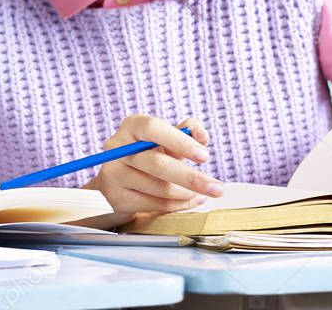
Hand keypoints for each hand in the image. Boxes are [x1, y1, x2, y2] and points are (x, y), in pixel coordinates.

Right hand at [85, 116, 223, 222]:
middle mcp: (117, 147)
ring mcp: (114, 172)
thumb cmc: (150, 155)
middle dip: (192, 178)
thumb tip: (201, 136)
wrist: (119, 181)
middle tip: (217, 188)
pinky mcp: (115, 196)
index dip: (180, 141)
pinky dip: (178, 205)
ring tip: (202, 194)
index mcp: (132, 126)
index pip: (153, 128)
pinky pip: (154, 204)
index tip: (204, 156)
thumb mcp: (167, 140)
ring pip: (159, 188)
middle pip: (158, 164)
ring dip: (187, 194)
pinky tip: (190, 201)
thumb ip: (187, 132)